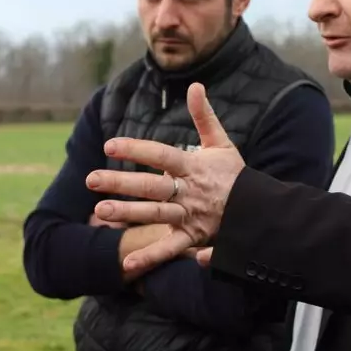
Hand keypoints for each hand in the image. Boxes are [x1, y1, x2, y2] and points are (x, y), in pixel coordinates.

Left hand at [85, 82, 244, 272]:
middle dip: (120, 183)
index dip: (136, 150)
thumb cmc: (235, 175)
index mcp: (194, 167)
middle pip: (151, 187)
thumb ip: (204, 116)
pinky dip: (150, 258)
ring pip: (155, 215)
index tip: (110, 145)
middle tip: (91, 179)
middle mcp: (189, 192)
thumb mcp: (222, 143)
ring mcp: (190, 217)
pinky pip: (170, 249)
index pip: (161, 155)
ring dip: (128, 214)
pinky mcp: (192, 238)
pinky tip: (127, 265)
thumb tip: (195, 85)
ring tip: (100, 211)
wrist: (259, 210)